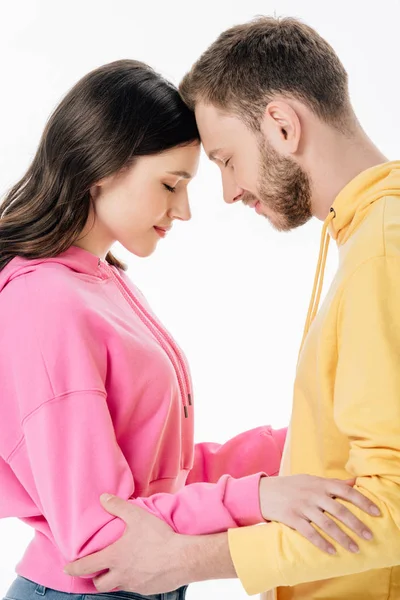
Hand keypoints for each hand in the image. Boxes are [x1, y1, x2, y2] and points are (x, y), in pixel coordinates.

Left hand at [64, 494, 186, 594]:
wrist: (182, 558)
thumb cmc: (158, 537)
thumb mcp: (137, 516)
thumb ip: (118, 506)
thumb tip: (103, 498)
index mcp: (114, 557)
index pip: (86, 566)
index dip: (74, 568)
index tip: (67, 568)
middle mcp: (120, 574)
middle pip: (99, 583)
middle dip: (96, 578)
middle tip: (97, 570)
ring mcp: (134, 584)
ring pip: (117, 586)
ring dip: (114, 579)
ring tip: (118, 570)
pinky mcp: (146, 590)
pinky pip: (134, 587)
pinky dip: (132, 580)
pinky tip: (140, 570)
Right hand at [259, 475, 379, 553]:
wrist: (263, 491)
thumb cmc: (292, 486)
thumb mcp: (311, 480)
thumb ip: (332, 483)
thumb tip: (355, 482)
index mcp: (320, 483)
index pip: (345, 490)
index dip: (362, 501)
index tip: (376, 512)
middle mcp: (312, 493)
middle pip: (339, 509)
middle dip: (356, 524)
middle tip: (369, 536)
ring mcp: (301, 506)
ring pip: (326, 523)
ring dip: (342, 537)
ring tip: (355, 548)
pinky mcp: (291, 517)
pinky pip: (309, 532)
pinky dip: (321, 542)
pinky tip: (331, 551)